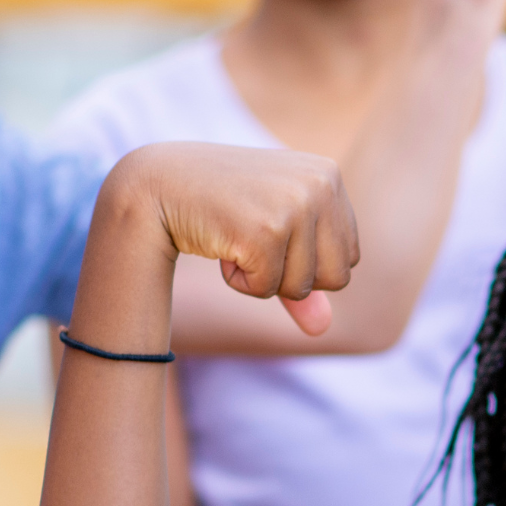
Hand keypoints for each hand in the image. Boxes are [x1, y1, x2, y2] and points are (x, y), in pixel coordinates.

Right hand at [121, 141, 358, 335]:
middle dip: (290, 277)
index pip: (348, 258)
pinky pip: (266, 291)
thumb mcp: (272, 234)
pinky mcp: (265, 231)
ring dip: (262, 279)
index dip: (305, 263)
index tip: (269, 231)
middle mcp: (320, 184)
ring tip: (235, 238)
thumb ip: (304, 276)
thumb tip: (323, 330)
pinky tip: (220, 245)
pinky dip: (239, 282)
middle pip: (336, 279)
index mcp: (329, 175)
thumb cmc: (219, 206)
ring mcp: (295, 205)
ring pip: (302, 289)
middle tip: (252, 239)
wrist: (157, 184)